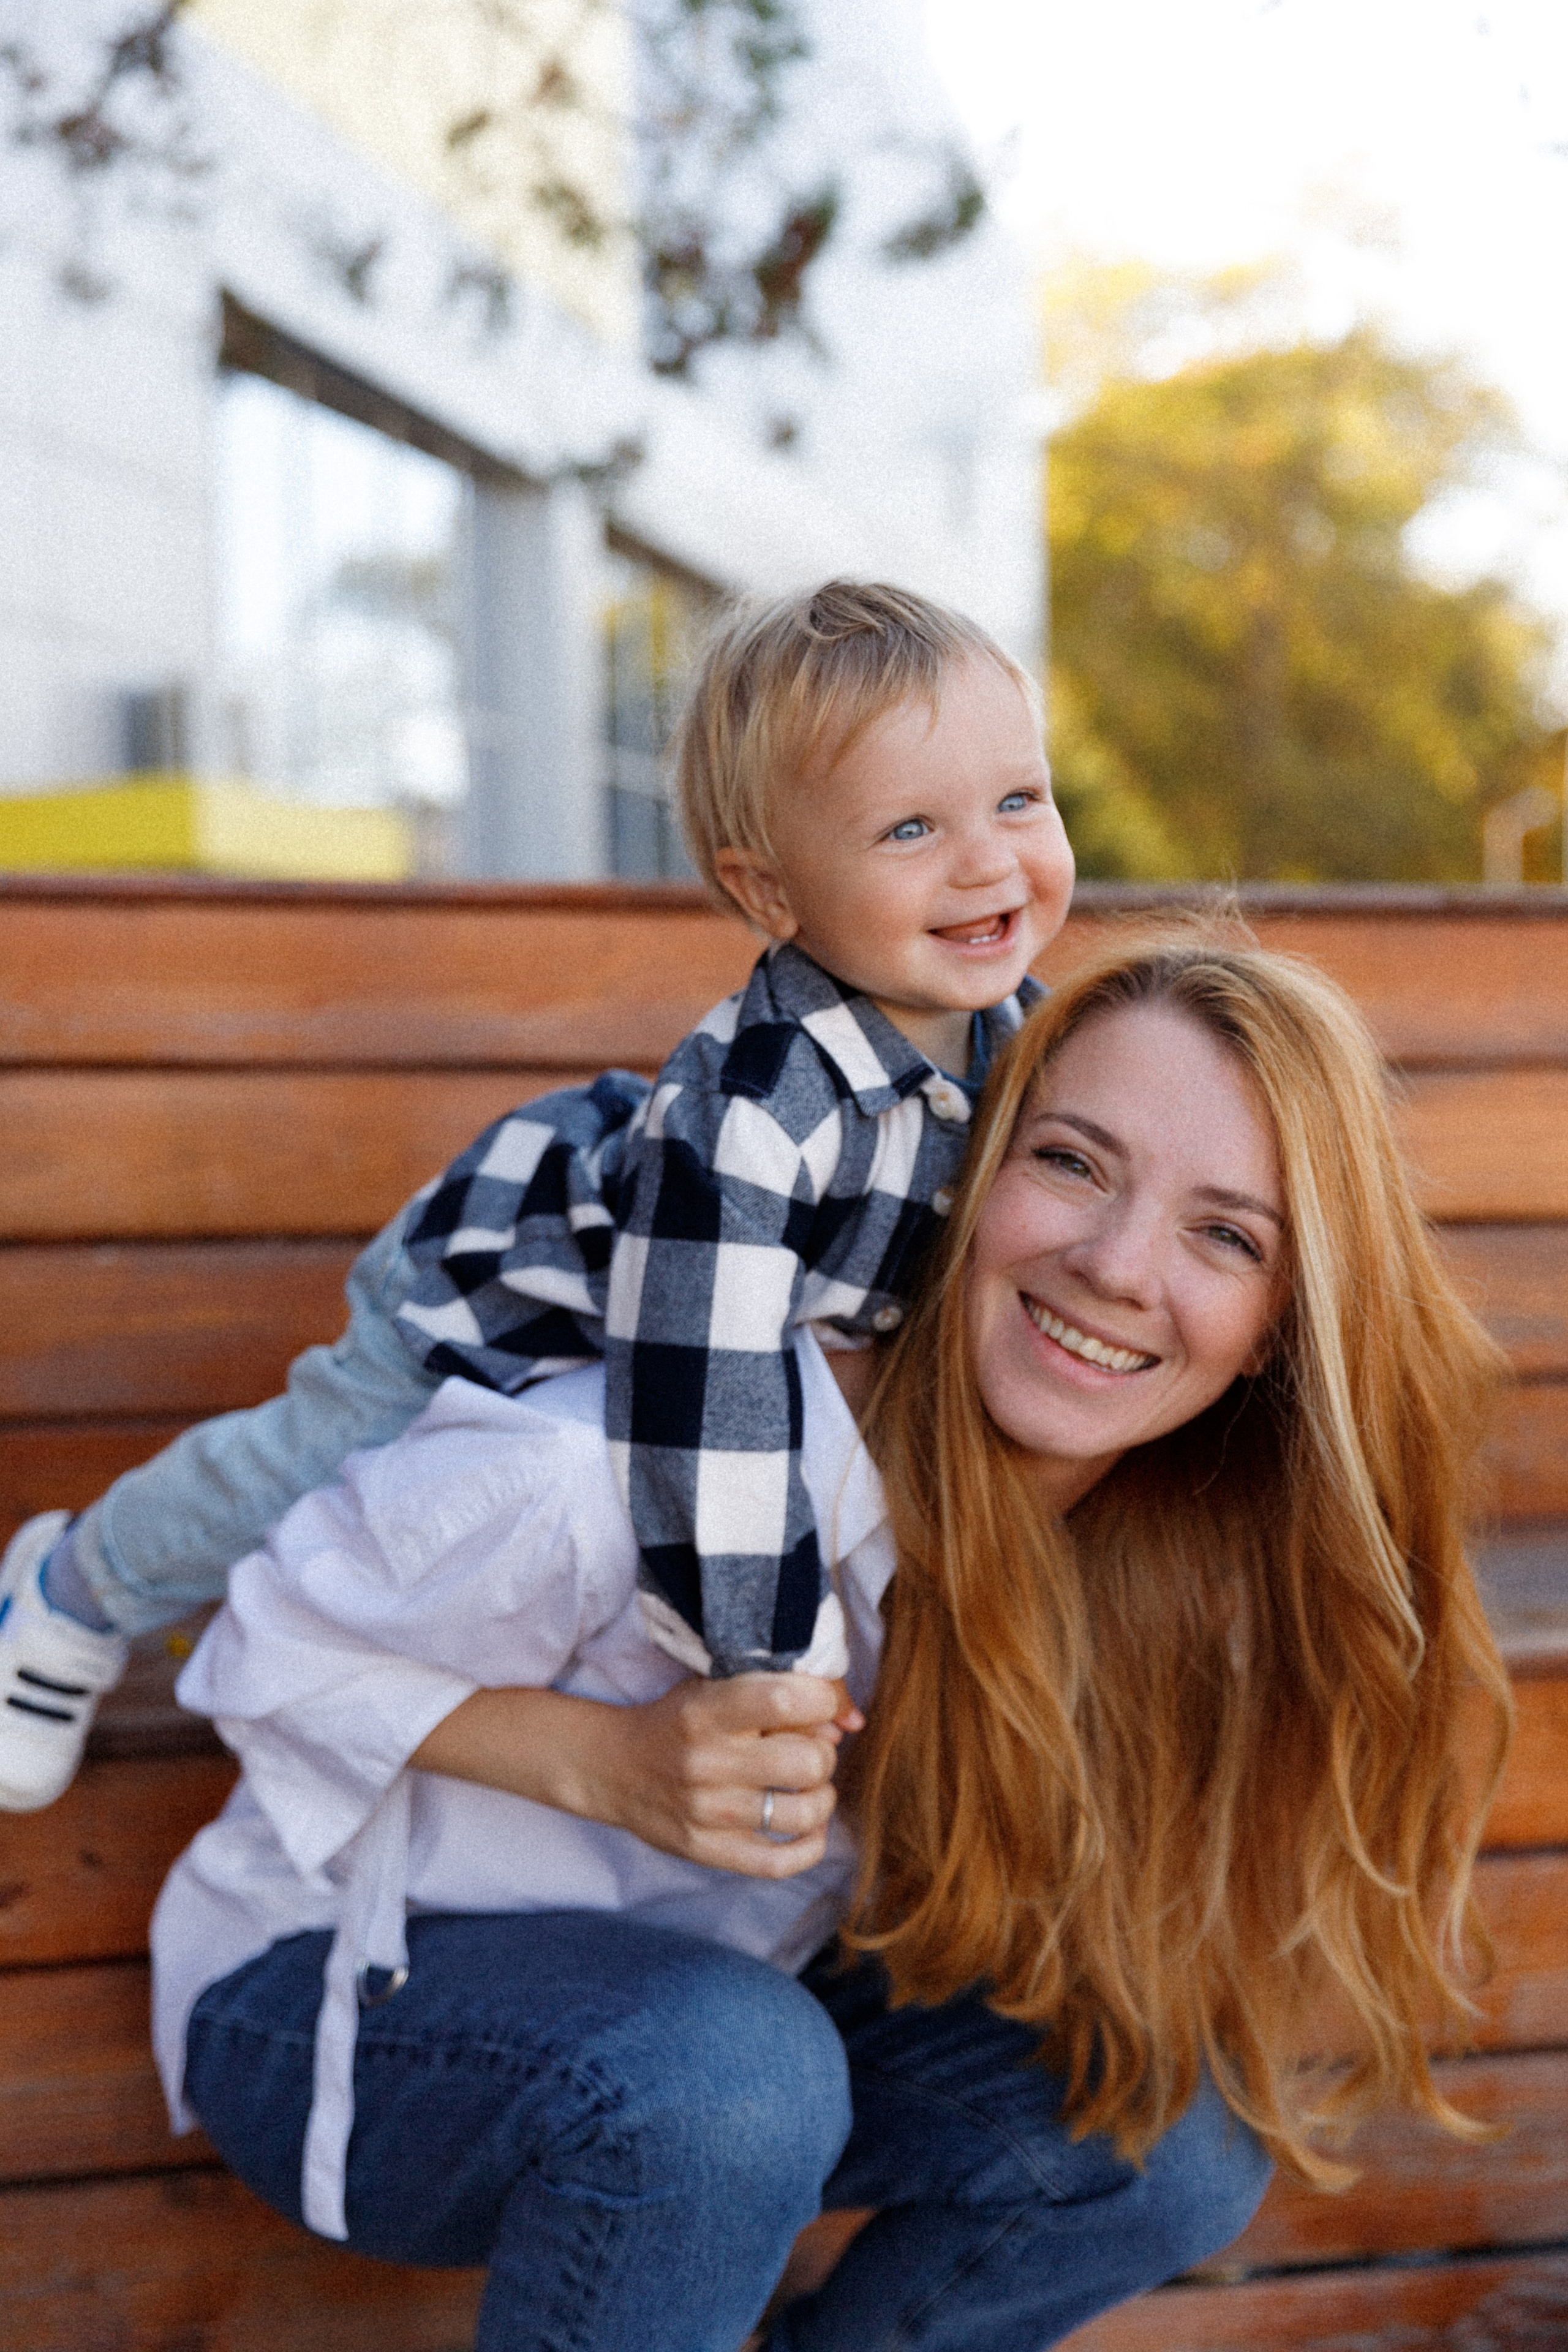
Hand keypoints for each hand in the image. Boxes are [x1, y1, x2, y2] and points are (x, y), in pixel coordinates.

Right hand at [585, 1672, 863, 1878]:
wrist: (613, 1768)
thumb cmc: (678, 1721)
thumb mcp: (714, 1687)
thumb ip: (777, 1695)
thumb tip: (848, 1720)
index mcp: (705, 1710)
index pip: (785, 1699)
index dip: (823, 1699)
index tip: (821, 1703)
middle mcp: (705, 1762)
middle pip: (807, 1762)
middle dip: (823, 1753)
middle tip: (809, 1749)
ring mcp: (706, 1813)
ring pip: (802, 1813)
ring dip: (821, 1797)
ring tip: (808, 1786)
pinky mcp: (706, 1851)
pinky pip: (779, 1863)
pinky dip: (810, 1847)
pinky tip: (809, 1826)